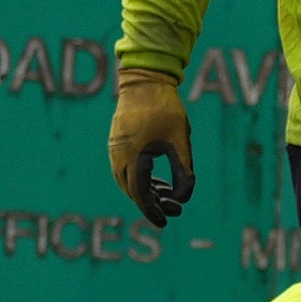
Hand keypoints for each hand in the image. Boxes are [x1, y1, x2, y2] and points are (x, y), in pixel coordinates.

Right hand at [106, 72, 194, 224]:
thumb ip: (184, 170)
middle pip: (132, 191)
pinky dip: (140, 178)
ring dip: (146, 190)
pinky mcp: (117, 141)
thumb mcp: (180, 141)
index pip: (140, 194)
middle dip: (153, 203)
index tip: (165, 222)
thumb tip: (184, 198)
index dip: (153, 211)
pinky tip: (157, 179)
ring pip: (127, 180)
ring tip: (168, 194)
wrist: (145, 79)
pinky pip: (125, 168)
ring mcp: (116, 148)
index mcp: (134, 157)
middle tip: (174, 208)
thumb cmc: (165, 108)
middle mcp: (119, 155)